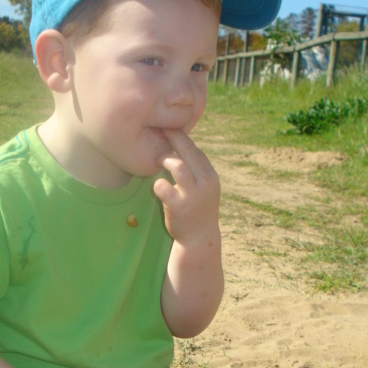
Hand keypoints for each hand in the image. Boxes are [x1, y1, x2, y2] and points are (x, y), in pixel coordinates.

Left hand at [153, 130, 220, 246]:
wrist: (199, 239)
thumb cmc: (197, 211)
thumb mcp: (204, 188)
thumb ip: (196, 171)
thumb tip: (180, 147)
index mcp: (210, 176)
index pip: (196, 150)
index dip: (182, 137)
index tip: (169, 128)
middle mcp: (205, 182)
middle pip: (188, 150)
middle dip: (173, 137)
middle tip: (159, 129)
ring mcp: (193, 194)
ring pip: (177, 165)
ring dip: (164, 159)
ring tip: (157, 161)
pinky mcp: (178, 206)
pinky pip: (162, 185)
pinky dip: (157, 183)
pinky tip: (157, 187)